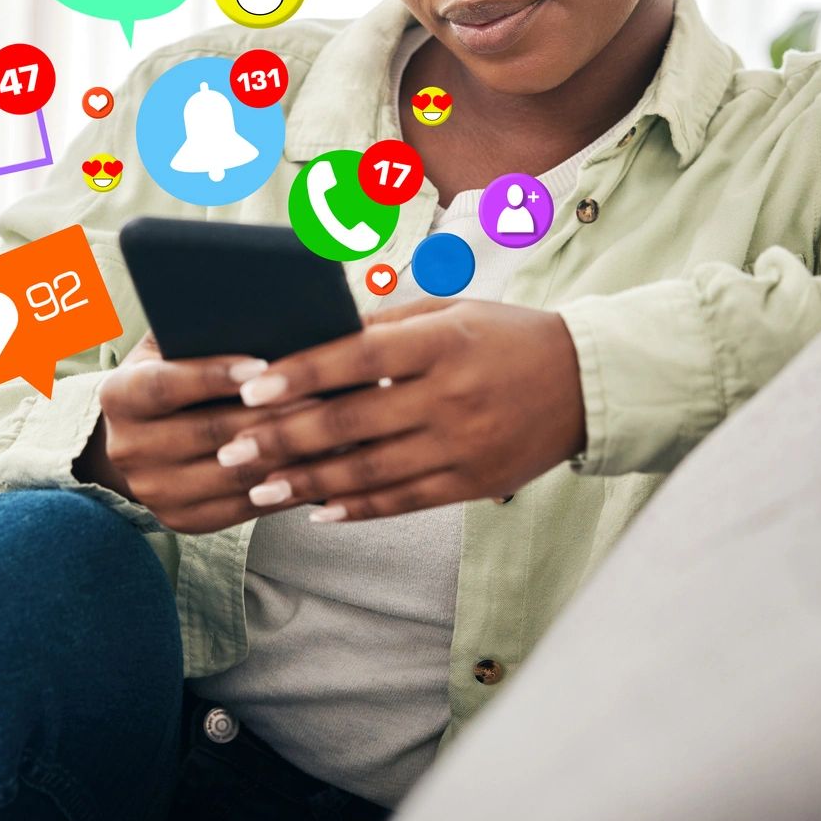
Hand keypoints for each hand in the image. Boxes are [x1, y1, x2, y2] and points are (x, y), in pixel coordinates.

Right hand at [78, 332, 313, 534]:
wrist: (138, 441)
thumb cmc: (168, 377)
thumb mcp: (166, 348)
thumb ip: (195, 333)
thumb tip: (256, 313)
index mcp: (118, 396)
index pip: (165, 386)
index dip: (213, 375)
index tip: (262, 365)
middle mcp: (127, 449)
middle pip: (208, 433)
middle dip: (268, 415)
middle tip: (320, 396)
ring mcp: (153, 491)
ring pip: (232, 475)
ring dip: (286, 455)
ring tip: (329, 431)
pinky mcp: (182, 521)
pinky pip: (243, 509)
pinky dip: (284, 488)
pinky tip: (317, 467)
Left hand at [215, 297, 586, 522]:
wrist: (590, 382)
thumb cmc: (507, 335)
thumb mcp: (452, 311)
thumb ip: (386, 324)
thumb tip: (313, 335)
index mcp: (440, 343)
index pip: (355, 359)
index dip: (299, 376)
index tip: (250, 388)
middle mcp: (450, 397)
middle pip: (351, 423)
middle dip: (283, 439)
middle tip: (231, 449)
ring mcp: (463, 445)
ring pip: (370, 472)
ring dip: (307, 483)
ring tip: (259, 489)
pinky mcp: (474, 483)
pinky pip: (404, 501)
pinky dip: (358, 507)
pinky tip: (318, 509)